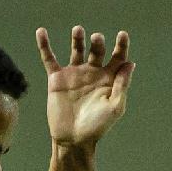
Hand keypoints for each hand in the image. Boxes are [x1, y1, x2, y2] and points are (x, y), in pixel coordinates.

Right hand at [37, 26, 133, 147]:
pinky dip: (44, 45)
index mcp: (109, 79)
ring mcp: (74, 74)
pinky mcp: (56, 79)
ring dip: (77, 39)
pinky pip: (49, 59)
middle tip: (97, 39)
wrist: (73, 139)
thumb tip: (130, 63)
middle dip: (98, 43)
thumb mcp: (115, 107)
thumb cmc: (97, 127)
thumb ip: (122, 85)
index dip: (121, 45)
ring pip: (76, 50)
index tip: (122, 35)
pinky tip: (41, 32)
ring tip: (78, 30)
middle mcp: (92, 73)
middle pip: (97, 50)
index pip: (118, 57)